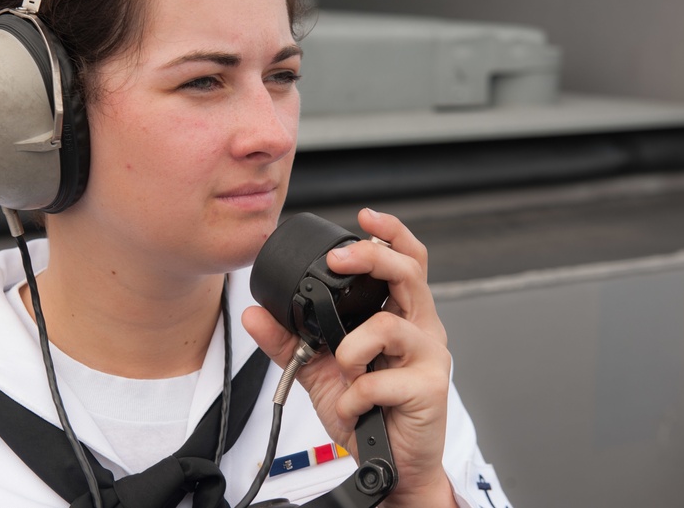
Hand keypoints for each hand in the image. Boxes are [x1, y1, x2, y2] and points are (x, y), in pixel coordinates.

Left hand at [242, 208, 456, 507]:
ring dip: (352, 349)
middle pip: (407, 272)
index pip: (405, 261)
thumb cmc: (367, 412)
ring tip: (344, 370)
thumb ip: (289, 340)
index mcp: (399, 315)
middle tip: (338, 260)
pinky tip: (353, 407)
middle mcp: (420, 328)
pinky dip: (353, 396)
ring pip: (389, 326)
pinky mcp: (430, 388)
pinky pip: (378, 380)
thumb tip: (254, 313)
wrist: (389, 466)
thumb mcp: (319, 371)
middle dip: (370, 257)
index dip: (390, 233)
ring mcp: (429, 357)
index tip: (364, 217)